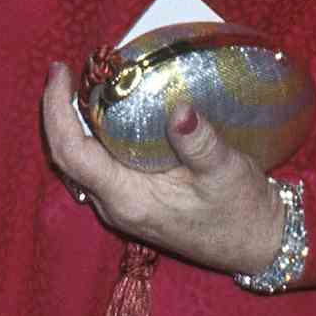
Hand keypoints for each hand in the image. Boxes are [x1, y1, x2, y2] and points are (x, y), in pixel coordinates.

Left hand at [41, 62, 285, 276]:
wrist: (259, 244)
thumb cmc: (242, 213)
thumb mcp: (226, 171)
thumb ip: (200, 142)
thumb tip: (180, 110)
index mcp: (127, 199)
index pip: (71, 153)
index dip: (56, 112)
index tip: (60, 73)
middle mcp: (115, 204)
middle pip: (67, 154)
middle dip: (59, 111)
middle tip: (67, 71)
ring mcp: (122, 203)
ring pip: (81, 159)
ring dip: (75, 121)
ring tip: (84, 82)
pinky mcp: (133, 198)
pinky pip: (100, 162)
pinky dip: (95, 132)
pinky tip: (109, 109)